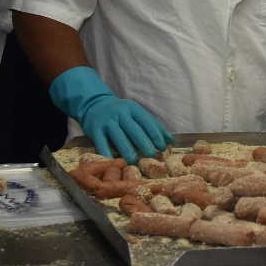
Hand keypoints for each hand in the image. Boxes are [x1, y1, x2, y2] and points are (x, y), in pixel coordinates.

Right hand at [49, 66, 173, 163]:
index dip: (156, 135)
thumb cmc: (121, 112)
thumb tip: (170, 140)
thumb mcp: (136, 113)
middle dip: (145, 144)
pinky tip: (114, 162)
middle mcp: (121, 114)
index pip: (147, 122)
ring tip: (135, 161)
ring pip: (119, 138)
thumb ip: (152, 125)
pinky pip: (102, 143)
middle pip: (134, 131)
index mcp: (133, 109)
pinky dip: (108, 154)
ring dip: (127, 151)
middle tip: (152, 156)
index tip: (163, 147)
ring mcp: (107, 121)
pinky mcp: (95, 129)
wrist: (94, 103)